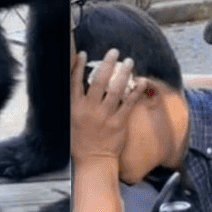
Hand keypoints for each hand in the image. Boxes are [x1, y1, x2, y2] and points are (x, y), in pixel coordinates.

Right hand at [71, 48, 146, 163]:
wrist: (93, 159)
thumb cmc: (81, 140)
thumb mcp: (71, 120)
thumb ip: (75, 103)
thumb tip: (81, 83)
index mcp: (75, 108)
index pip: (75, 82)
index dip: (79, 66)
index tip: (84, 54)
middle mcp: (90, 109)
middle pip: (99, 81)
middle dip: (107, 64)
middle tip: (114, 52)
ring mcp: (105, 116)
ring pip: (115, 89)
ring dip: (123, 73)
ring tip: (128, 62)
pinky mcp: (119, 122)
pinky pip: (129, 103)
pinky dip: (136, 91)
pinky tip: (141, 81)